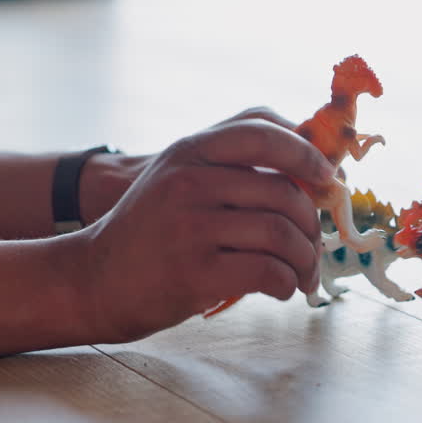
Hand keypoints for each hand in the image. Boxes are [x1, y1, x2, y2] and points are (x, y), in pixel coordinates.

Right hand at [70, 111, 331, 342]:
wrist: (94, 280)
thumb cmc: (153, 232)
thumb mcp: (180, 178)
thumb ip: (234, 164)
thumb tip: (316, 161)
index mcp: (190, 151)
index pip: (261, 132)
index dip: (306, 151)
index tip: (327, 177)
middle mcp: (188, 181)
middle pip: (283, 192)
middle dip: (312, 225)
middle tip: (315, 248)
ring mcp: (189, 225)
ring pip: (280, 233)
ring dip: (305, 260)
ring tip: (304, 275)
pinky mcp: (193, 271)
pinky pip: (268, 271)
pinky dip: (288, 284)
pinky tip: (283, 290)